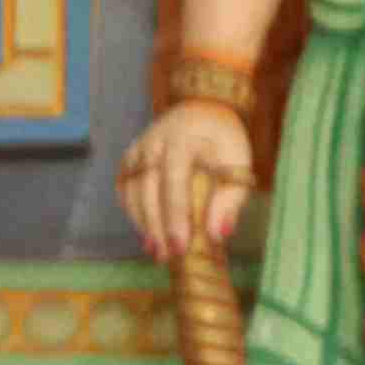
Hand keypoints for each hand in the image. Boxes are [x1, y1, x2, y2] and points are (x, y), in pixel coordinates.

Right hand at [118, 100, 255, 257]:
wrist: (203, 108)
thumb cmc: (224, 139)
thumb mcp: (239, 162)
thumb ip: (231, 197)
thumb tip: (218, 234)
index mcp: (182, 138)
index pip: (173, 180)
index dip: (175, 215)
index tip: (181, 246)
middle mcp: (153, 142)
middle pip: (147, 189)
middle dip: (156, 226)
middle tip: (168, 256)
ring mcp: (138, 149)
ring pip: (131, 191)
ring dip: (143, 224)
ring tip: (157, 252)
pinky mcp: (130, 158)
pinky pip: (125, 188)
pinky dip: (134, 213)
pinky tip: (147, 233)